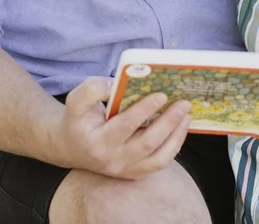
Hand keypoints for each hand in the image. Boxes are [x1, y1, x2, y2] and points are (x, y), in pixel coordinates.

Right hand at [49, 77, 191, 179]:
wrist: (72, 147)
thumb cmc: (78, 119)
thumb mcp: (76, 99)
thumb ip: (93, 89)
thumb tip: (117, 85)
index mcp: (97, 142)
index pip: (125, 126)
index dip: (145, 109)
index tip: (162, 95)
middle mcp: (113, 160)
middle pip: (148, 143)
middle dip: (169, 122)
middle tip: (183, 103)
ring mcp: (126, 170)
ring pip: (159, 158)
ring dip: (177, 136)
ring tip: (186, 115)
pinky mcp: (135, 173)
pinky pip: (160, 163)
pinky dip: (174, 146)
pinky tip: (180, 128)